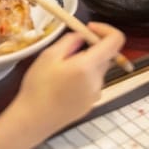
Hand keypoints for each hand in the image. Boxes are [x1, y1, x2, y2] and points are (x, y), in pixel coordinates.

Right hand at [0, 22, 124, 147]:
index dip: (105, 29)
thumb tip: (82, 35)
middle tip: (67, 52)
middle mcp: (97, 80)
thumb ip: (70, 40)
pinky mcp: (90, 104)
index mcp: (88, 66)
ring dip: (85, 65)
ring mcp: (95, 94)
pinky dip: (82, 79)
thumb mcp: (49, 55)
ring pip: (97, 70)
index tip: (90, 28)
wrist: (33, 120)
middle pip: (105, 56)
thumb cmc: (38, 88)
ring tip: (61, 72)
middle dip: (90, 49)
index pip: (115, 40)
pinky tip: (63, 86)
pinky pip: (91, 84)